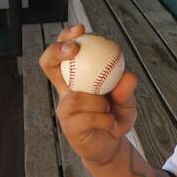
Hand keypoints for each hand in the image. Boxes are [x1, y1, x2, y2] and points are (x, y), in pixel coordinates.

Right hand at [39, 24, 138, 166]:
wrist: (112, 147)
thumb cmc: (115, 118)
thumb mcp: (126, 101)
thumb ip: (126, 90)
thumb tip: (128, 76)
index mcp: (76, 78)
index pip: (63, 53)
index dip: (65, 38)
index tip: (80, 29)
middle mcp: (66, 91)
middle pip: (48, 62)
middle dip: (57, 50)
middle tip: (74, 48)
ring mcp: (64, 109)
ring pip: (77, 96)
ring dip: (99, 101)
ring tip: (109, 110)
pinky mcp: (69, 127)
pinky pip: (87, 117)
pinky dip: (105, 119)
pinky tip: (111, 124)